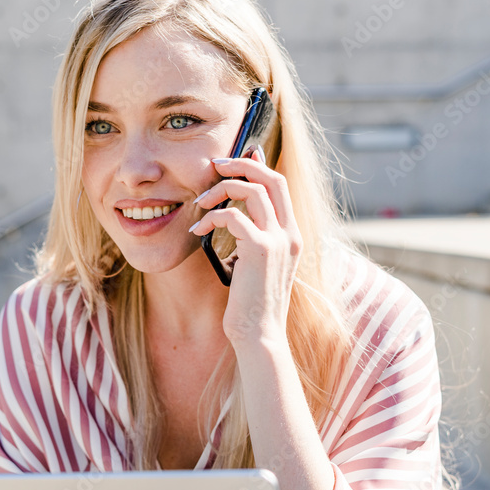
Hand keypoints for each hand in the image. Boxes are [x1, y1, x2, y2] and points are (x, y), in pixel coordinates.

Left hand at [190, 146, 301, 345]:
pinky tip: (197, 230)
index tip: (238, 155)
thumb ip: (252, 240)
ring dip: (220, 190)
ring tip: (199, 203)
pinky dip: (211, 217)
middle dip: (242, 164)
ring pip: (252, 191)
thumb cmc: (252, 304)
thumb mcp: (255, 266)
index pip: (280, 185)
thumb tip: (235, 219)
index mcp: (292, 235)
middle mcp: (290, 234)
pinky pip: (232, 216)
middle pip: (272, 178)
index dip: (259, 165)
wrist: (260, 334)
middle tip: (215, 164)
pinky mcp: (261, 250)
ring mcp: (278, 241)